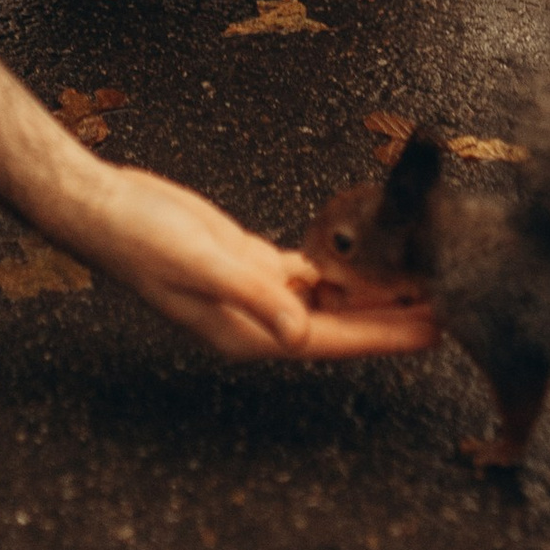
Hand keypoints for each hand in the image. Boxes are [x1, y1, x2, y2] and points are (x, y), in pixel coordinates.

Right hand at [85, 162, 438, 360]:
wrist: (104, 208)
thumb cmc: (142, 241)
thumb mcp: (203, 264)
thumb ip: (254, 294)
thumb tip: (301, 332)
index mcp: (247, 332)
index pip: (330, 342)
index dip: (383, 337)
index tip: (430, 334)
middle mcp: (255, 318)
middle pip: (338, 324)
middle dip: (389, 318)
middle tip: (446, 310)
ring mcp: (250, 288)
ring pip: (324, 297)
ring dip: (366, 292)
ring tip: (417, 283)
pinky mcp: (244, 256)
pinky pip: (299, 269)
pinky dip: (332, 266)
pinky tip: (360, 261)